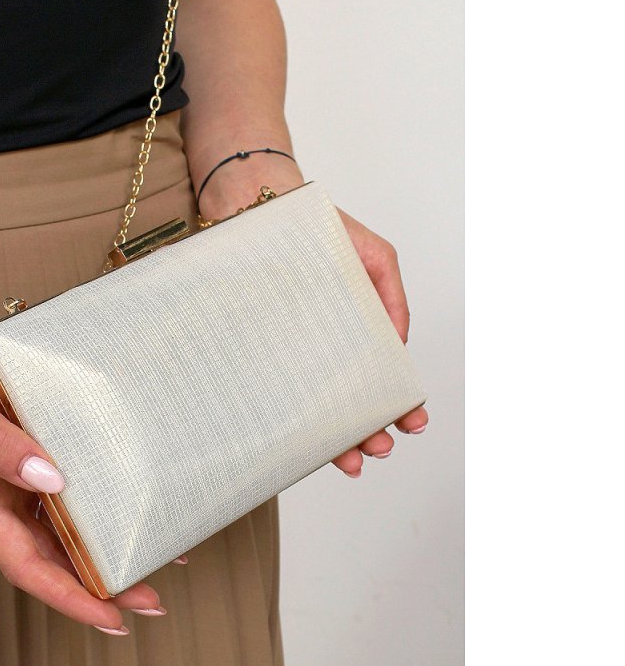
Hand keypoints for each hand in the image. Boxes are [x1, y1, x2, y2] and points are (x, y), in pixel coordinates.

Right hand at [0, 314, 168, 634]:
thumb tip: (48, 476)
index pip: (23, 564)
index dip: (68, 595)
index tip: (111, 617)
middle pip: (47, 559)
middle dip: (96, 587)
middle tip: (150, 599)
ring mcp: (2, 483)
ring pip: (55, 533)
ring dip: (97, 552)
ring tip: (149, 559)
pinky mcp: (14, 461)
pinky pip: (55, 496)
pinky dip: (88, 508)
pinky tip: (118, 505)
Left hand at [197, 156, 429, 477]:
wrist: (254, 206)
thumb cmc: (315, 228)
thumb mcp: (372, 254)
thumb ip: (389, 296)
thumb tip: (398, 345)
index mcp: (354, 328)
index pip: (380, 373)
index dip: (398, 402)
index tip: (411, 425)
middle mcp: (321, 345)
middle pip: (349, 398)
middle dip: (368, 430)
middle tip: (377, 451)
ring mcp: (287, 352)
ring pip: (312, 404)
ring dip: (334, 435)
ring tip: (349, 459)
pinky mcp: (254, 352)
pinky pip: (270, 391)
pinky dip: (288, 417)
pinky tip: (298, 439)